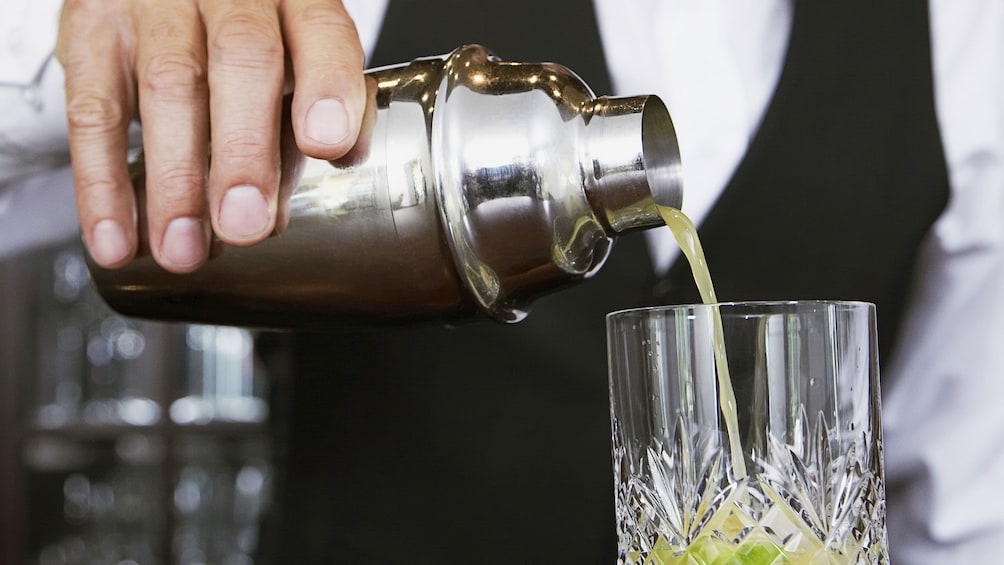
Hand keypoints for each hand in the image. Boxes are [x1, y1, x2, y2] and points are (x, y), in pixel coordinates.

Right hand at [56, 0, 365, 272]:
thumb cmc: (248, 34)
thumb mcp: (294, 56)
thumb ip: (315, 106)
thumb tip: (341, 161)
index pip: (320, 29)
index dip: (326, 84)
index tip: (326, 144)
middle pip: (240, 57)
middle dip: (243, 150)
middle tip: (245, 223)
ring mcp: (155, 5)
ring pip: (167, 86)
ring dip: (174, 181)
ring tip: (184, 249)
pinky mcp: (93, 30)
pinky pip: (94, 110)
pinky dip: (102, 183)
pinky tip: (118, 238)